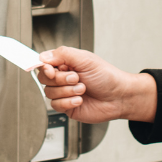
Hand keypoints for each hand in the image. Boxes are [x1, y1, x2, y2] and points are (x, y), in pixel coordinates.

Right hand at [37, 46, 156, 123]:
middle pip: (44, 79)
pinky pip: (56, 106)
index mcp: (67, 63)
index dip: (45, 67)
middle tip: (76, 78)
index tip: (51, 70)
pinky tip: (80, 99)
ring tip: (83, 89)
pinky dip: (68, 102)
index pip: (45, 63)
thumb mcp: (85, 59)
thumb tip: (43, 56)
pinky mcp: (67, 107)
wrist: (118, 97)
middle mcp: (63, 77)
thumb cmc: (106, 76)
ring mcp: (64, 92)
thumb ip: (63, 55)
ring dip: (67, 91)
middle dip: (60, 79)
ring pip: (49, 93)